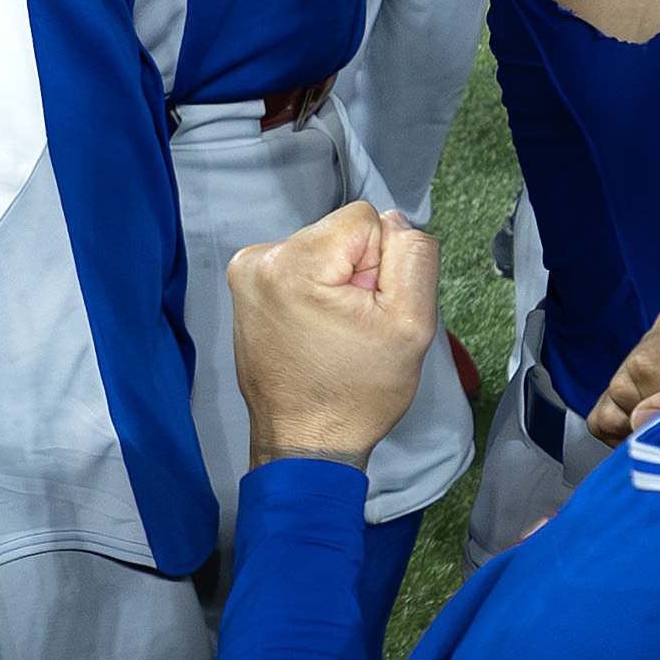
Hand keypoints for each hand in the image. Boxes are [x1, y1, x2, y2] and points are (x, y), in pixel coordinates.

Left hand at [228, 201, 440, 469]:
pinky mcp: (246, 288)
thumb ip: (414, 256)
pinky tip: (314, 332)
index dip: (381, 264)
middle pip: (339, 233)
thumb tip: (395, 220)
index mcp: (292, 263)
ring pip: (322, 250)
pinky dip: (314, 293)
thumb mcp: (412, 324)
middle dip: (357, 274)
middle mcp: (258, 260)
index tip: (367, 308)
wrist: (306, 440)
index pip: (365, 218)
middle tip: (351, 327)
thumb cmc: (355, 394)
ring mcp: (246, 274)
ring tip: (332, 333)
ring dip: (335, 285)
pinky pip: (300, 268)